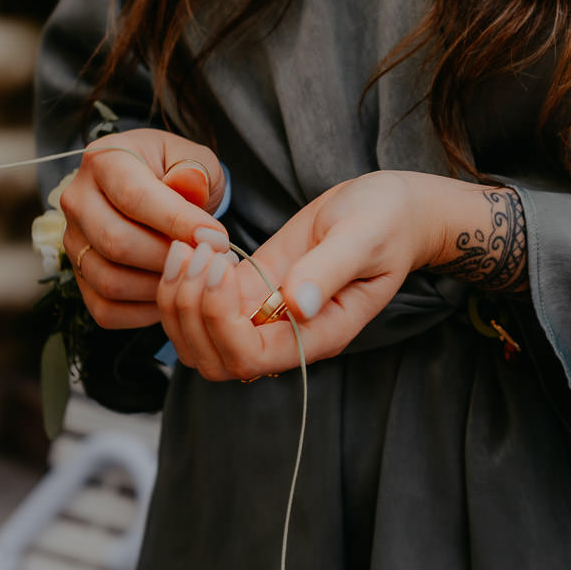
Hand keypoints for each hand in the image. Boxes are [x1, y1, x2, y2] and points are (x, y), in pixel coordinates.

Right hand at [58, 128, 230, 328]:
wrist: (156, 191)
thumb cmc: (177, 174)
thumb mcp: (194, 159)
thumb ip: (195, 171)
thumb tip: (189, 186)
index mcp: (104, 161)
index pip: (134, 196)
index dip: (177, 222)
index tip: (217, 239)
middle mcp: (77, 200)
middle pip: (116, 243)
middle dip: (169, 259)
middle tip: (206, 262)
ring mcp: (73, 242)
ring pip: (110, 281)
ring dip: (159, 287)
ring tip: (191, 277)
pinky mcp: (79, 277)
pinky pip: (106, 309)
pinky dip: (144, 312)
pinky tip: (172, 294)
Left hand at [156, 170, 448, 381]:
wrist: (389, 210)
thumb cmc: (387, 223)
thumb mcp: (364, 238)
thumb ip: (330, 271)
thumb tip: (297, 304)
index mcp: (318, 335)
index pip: (249, 357)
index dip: (221, 322)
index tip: (221, 268)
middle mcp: (286, 336)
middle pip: (213, 359)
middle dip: (191, 312)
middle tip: (196, 253)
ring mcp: (265, 316)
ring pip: (199, 338)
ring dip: (181, 299)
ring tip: (189, 247)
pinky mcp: (251, 290)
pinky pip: (203, 306)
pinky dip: (186, 281)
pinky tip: (194, 243)